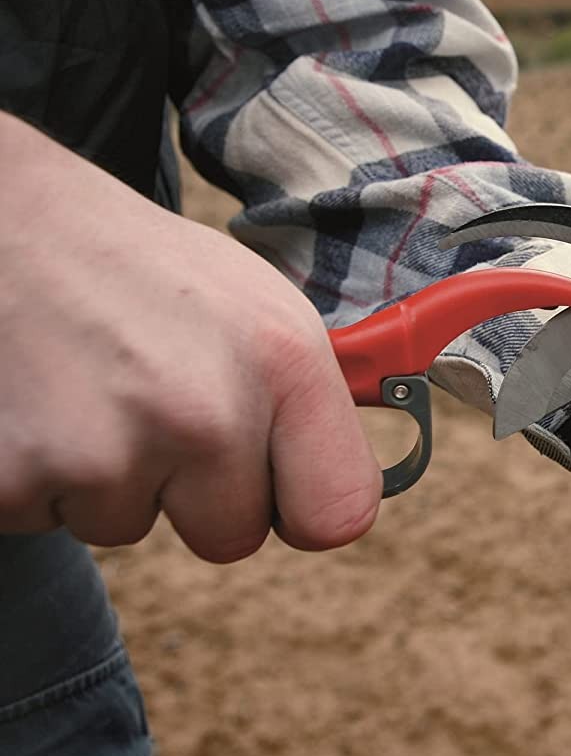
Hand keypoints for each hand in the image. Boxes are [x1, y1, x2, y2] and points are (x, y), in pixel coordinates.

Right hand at [0, 113, 381, 560]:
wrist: (1, 219)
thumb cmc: (135, 267)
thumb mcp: (255, 306)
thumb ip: (305, 399)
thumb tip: (351, 489)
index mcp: (280, 363)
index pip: (338, 513)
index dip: (305, 507)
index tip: (282, 489)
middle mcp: (203, 412)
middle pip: (231, 536)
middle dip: (193, 492)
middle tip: (151, 405)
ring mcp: (105, 453)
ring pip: (129, 527)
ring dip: (109, 478)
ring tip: (87, 386)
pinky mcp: (13, 477)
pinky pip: (48, 519)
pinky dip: (37, 474)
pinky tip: (36, 401)